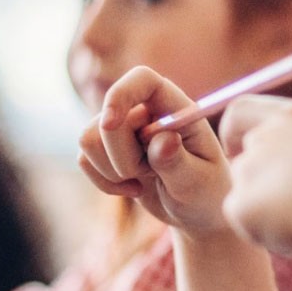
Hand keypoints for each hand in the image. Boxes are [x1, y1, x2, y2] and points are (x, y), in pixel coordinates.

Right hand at [78, 66, 233, 236]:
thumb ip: (178, 161)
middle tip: (151, 175)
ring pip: (89, 139)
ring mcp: (124, 128)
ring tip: (143, 181)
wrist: (196, 211)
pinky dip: (104, 182)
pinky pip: (84, 159)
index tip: (110, 123)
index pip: (142, 79)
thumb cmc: (207, 193)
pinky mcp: (108, 148)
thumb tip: (163, 138)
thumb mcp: (198, 183)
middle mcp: (147, 111)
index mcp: (176, 108)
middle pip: (107, 122)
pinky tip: (133, 189)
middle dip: (122, 160)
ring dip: (112, 172)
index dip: (121, 94)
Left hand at [217, 60, 291, 254]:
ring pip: (246, 196)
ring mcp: (249, 175)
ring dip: (271, 210)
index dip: (240, 131)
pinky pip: (247, 226)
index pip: (240, 112)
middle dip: (267, 181)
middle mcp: (263, 140)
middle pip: (244, 160)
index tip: (259, 149)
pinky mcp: (243, 211)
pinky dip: (270, 234)